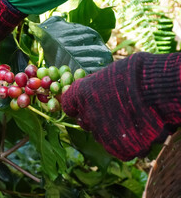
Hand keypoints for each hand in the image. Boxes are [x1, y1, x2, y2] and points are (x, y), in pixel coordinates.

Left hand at [61, 52, 180, 160]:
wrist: (154, 89)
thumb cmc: (135, 74)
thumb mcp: (110, 73)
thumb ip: (98, 86)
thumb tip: (100, 90)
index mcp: (79, 94)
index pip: (68, 105)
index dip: (79, 104)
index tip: (89, 102)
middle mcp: (85, 115)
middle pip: (86, 122)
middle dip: (98, 118)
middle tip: (116, 111)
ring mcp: (101, 134)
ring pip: (103, 137)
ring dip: (114, 131)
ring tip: (134, 119)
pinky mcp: (119, 148)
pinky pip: (121, 150)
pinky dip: (130, 144)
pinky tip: (141, 132)